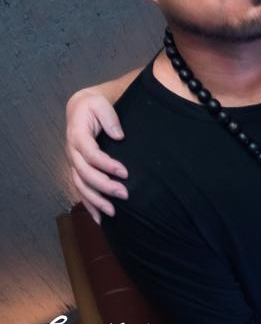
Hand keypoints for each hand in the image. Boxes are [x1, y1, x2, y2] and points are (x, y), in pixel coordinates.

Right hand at [66, 88, 128, 221]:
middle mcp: (72, 152)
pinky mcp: (77, 170)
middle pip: (85, 174)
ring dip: (96, 200)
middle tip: (124, 194)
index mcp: (78, 136)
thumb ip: (109, 118)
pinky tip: (99, 218)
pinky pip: (80, 189)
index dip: (106, 165)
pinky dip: (89, 205)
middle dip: (104, 186)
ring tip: (112, 212)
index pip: (90, 154)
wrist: (80, 108)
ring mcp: (73, 163)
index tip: (125, 173)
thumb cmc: (93, 106)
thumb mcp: (101, 105)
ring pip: (81, 186)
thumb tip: (119, 136)